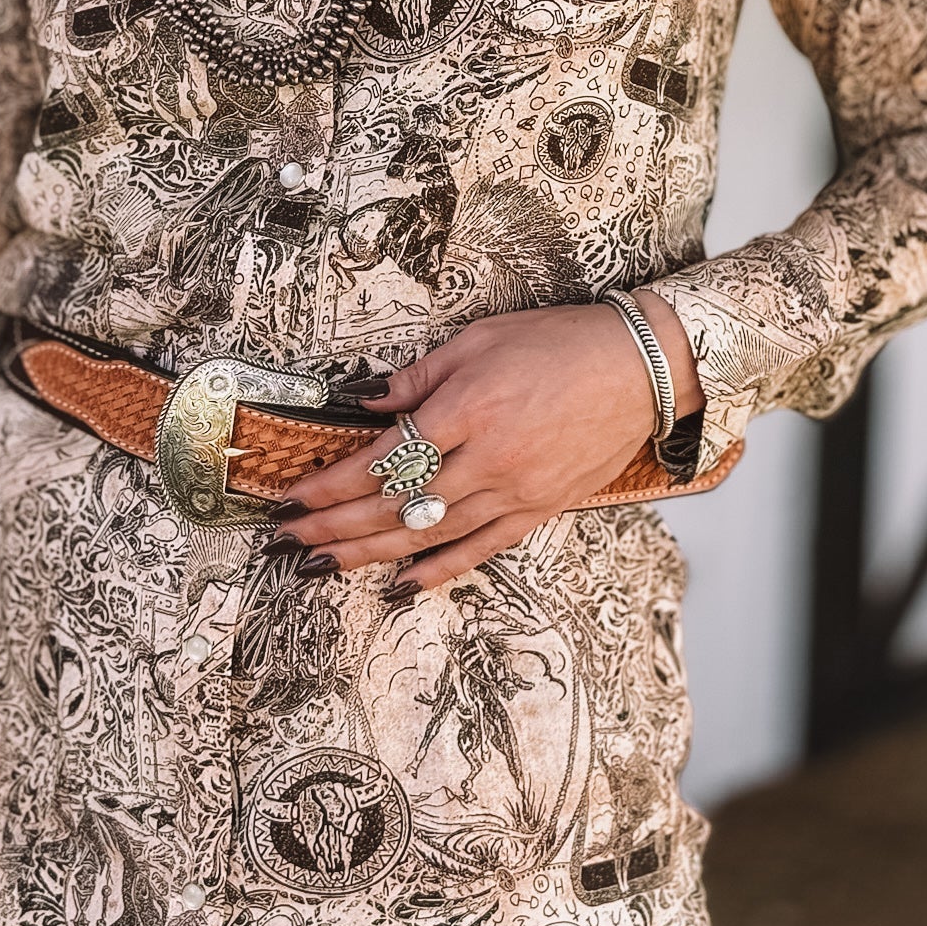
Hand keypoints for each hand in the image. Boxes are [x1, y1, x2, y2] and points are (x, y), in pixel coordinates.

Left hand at [274, 290, 704, 593]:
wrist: (637, 368)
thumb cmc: (559, 342)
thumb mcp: (480, 339)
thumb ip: (419, 377)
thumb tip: (368, 403)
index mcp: (466, 409)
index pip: (382, 459)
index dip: (331, 483)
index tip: (293, 496)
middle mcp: (486, 458)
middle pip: (394, 505)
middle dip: (334, 525)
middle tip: (289, 539)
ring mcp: (514, 491)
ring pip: (427, 535)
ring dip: (368, 553)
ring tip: (322, 564)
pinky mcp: (538, 510)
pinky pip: (478, 550)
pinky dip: (436, 571)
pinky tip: (398, 586)